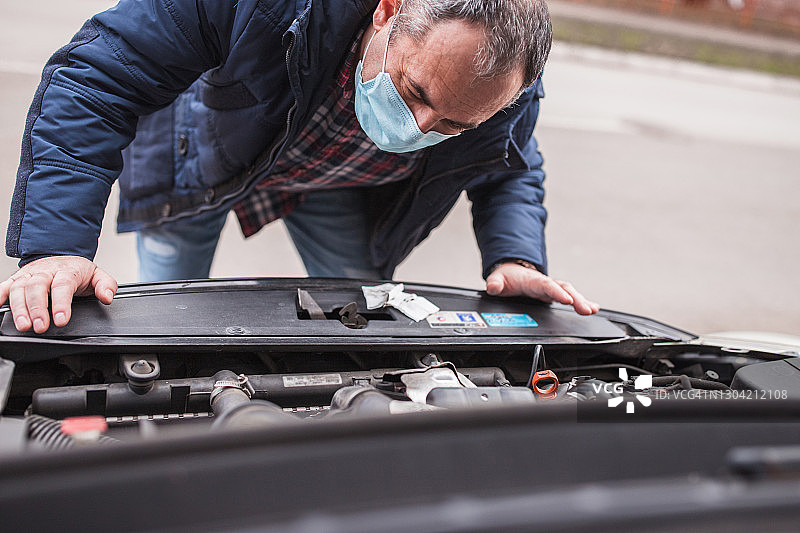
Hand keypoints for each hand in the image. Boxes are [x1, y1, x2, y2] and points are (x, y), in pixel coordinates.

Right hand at [0, 256, 116, 332]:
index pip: (62, 286)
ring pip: (19, 288)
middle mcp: (45, 271)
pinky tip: (0, 307)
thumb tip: (107, 297)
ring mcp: (29, 274)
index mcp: (67, 270)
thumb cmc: (77, 271)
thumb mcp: (97, 275)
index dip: (61, 304)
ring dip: (19, 308)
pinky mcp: (16, 279)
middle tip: (40, 327)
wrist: (60, 257)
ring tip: (23, 325)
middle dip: (37, 308)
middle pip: (37, 287)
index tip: (61, 320)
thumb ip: (106, 285)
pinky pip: (4, 286)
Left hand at [485, 262, 598, 315]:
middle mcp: (545, 283)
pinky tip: (593, 309)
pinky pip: (571, 297)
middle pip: (563, 289)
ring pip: (570, 292)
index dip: (557, 292)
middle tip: (587, 310)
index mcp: (532, 280)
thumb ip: (494, 283)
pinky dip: (582, 302)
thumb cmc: (507, 277)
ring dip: (582, 301)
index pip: (546, 286)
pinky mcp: (555, 294)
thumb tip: (493, 287)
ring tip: (593, 310)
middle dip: (576, 299)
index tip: (567, 299)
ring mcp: (552, 289)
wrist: (512, 272)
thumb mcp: (497, 279)